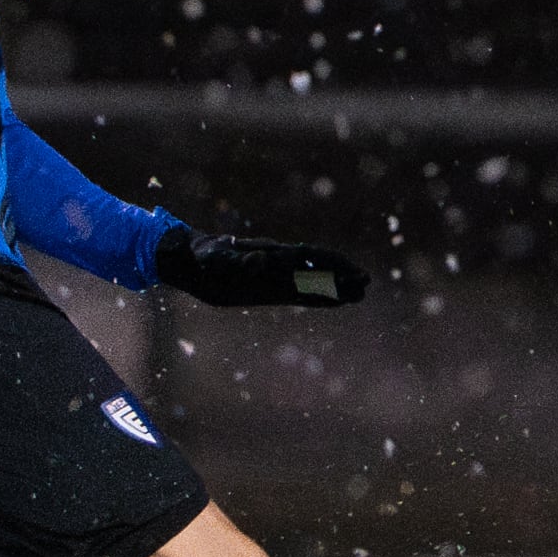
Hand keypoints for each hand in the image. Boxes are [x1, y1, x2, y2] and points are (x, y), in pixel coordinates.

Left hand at [153, 227, 369, 308]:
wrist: (191, 259)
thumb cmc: (201, 259)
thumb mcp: (216, 260)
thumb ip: (238, 260)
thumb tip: (261, 260)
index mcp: (271, 255)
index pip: (308, 259)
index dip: (331, 265)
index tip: (351, 272)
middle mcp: (279, 263)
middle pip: (316, 267)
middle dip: (341, 274)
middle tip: (366, 283)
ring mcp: (276, 275)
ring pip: (312, 280)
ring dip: (335, 286)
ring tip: (360, 293)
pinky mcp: (271, 287)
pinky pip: (301, 292)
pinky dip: (320, 297)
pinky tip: (336, 302)